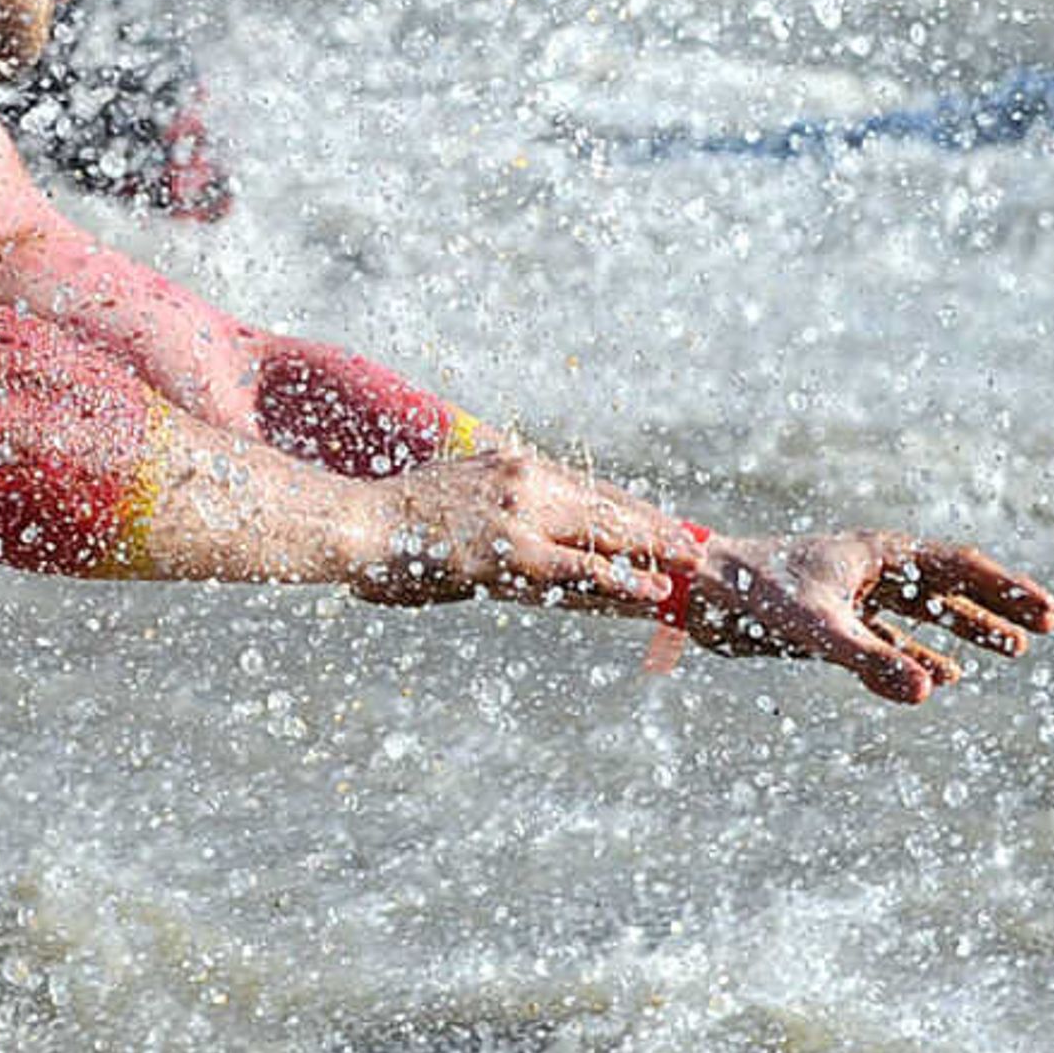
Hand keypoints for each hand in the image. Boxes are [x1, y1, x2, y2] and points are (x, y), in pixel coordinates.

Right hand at [354, 451, 689, 610]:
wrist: (361, 525)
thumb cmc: (396, 522)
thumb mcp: (452, 499)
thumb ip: (491, 505)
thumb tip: (516, 527)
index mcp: (511, 463)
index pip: (585, 485)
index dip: (626, 506)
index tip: (656, 519)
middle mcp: (525, 479)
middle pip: (606, 503)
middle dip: (652, 525)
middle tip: (692, 541)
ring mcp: (523, 513)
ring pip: (606, 532)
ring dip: (653, 549)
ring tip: (690, 563)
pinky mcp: (516, 551)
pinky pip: (583, 568)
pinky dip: (624, 579)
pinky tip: (653, 589)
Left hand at [679, 530, 1053, 702]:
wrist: (698, 594)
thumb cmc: (752, 595)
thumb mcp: (815, 628)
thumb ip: (870, 660)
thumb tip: (928, 694)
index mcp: (875, 554)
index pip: (957, 567)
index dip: (1005, 590)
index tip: (1048, 613)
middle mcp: (868, 569)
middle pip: (948, 584)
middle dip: (997, 606)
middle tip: (1045, 628)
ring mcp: (849, 594)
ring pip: (922, 611)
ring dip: (965, 629)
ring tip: (1011, 652)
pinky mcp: (828, 621)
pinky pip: (886, 638)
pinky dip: (915, 656)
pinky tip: (940, 679)